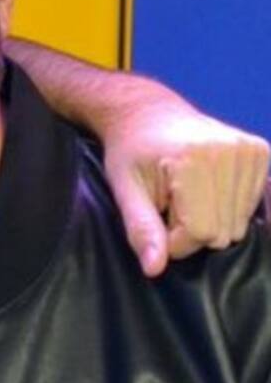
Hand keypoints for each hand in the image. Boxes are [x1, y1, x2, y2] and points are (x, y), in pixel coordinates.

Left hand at [103, 105, 269, 276]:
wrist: (147, 113)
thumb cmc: (130, 153)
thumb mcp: (125, 191)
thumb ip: (141, 229)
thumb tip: (154, 269)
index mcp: (193, 160)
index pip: (200, 233)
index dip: (174, 240)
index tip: (157, 222)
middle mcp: (230, 151)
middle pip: (222, 231)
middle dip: (191, 230)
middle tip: (170, 204)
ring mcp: (250, 149)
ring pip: (238, 224)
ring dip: (209, 219)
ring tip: (186, 193)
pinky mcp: (260, 151)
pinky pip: (252, 207)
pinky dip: (227, 208)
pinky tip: (208, 189)